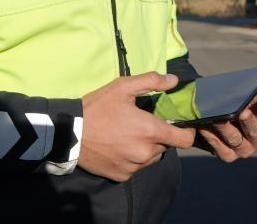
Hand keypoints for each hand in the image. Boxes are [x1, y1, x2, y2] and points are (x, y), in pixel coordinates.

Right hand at [79, 72, 195, 181]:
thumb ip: (151, 82)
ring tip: (129, 135)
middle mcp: (146, 153)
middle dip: (159, 136)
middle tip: (143, 124)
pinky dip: (132, 159)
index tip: (179, 125)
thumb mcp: (122, 87)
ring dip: (147, 148)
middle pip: (166, 146)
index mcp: (150, 131)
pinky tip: (118, 147)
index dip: (186, 132)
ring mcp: (134, 167)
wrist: (69, 134)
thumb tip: (174, 80)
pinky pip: (136, 167)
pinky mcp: (122, 176)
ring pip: (152, 158)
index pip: (185, 140)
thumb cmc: (97, 107)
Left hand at [197, 98, 256, 162]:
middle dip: (249, 122)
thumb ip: (251, 98)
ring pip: (236, 140)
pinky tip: (205, 126)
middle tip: (243, 112)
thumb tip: (245, 96)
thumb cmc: (239, 105)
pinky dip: (212, 137)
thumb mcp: (248, 100)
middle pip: (256, 132)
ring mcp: (245, 150)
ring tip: (217, 117)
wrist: (219, 118)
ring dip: (226, 128)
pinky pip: (220, 148)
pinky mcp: (229, 156)